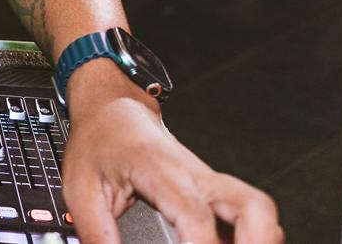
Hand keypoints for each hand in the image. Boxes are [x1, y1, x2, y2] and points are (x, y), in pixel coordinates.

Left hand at [61, 88, 282, 243]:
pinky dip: (250, 237)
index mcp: (162, 171)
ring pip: (259, 209)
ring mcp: (209, 182)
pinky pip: (247, 214)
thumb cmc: (98, 143)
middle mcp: (196, 175)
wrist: (112, 110)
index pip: (196, 215)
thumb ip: (98, 233)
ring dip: (260, 240)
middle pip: (253, 207)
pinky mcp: (213, 190)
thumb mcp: (81, 190)